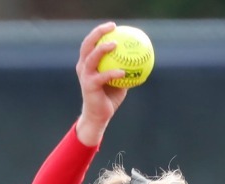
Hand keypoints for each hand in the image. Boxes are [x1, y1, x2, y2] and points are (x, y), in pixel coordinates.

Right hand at [74, 22, 128, 146]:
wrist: (98, 116)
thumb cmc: (109, 98)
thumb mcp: (119, 81)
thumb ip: (124, 68)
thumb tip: (141, 59)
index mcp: (88, 63)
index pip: (91, 42)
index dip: (100, 31)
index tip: (113, 26)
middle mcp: (83, 67)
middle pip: (87, 44)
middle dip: (98, 33)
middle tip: (112, 28)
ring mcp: (85, 76)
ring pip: (91, 58)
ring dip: (102, 49)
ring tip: (114, 44)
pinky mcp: (89, 86)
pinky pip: (102, 77)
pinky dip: (113, 73)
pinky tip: (123, 72)